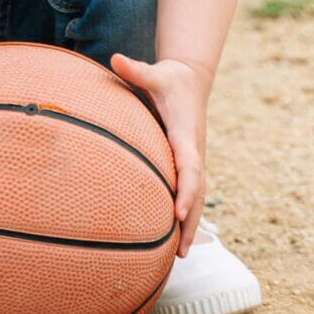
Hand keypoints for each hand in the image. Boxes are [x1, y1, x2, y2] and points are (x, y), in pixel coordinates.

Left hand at [109, 53, 207, 255]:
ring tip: (180, 255)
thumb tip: (115, 58)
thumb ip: (135, 70)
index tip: (179, 212)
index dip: (186, 190)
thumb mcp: (154, 73)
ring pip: (198, 197)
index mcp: (185, 134)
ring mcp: (194, 160)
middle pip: (197, 191)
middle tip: (180, 250)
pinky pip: (192, 194)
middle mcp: (194, 151)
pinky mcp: (189, 164)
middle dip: (191, 221)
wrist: (191, 80)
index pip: (190, 167)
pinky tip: (177, 239)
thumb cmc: (169, 79)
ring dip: (191, 226)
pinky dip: (188, 217)